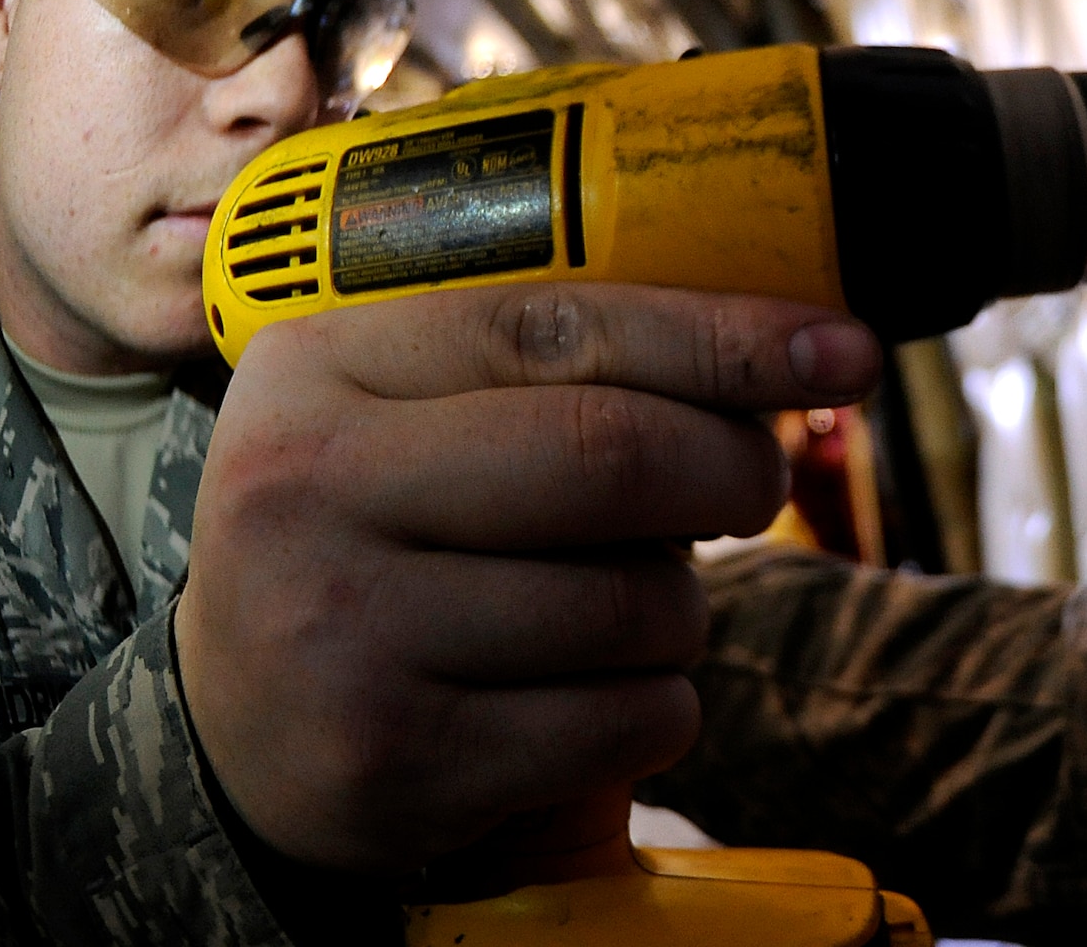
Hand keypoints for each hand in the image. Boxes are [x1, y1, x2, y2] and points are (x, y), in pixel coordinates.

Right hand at [175, 283, 880, 871]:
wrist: (245, 728)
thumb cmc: (383, 538)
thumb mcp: (416, 417)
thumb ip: (562, 367)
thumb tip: (795, 342)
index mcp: (323, 366)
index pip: (561, 326)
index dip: (721, 336)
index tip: (841, 348)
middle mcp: (310, 489)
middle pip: (614, 455)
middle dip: (732, 469)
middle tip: (755, 484)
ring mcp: (343, 634)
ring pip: (636, 602)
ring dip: (684, 608)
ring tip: (627, 608)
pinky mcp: (395, 760)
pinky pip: (625, 719)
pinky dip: (658, 706)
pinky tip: (595, 694)